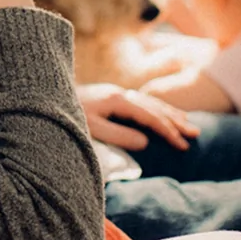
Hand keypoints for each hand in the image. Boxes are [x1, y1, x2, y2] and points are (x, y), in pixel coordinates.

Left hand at [76, 83, 199, 150]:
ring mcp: (115, 94)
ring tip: (189, 125)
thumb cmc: (66, 115)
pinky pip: (141, 103)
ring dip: (171, 114)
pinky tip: (163, 115)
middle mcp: (119, 94)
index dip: (168, 132)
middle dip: (176, 122)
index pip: (150, 117)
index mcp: (117, 100)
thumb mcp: (91, 129)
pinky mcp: (111, 97)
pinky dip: (157, 109)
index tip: (183, 146)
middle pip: (155, 108)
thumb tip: (146, 142)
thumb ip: (118, 135)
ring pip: (150, 103)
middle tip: (195, 136)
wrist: (45, 96)